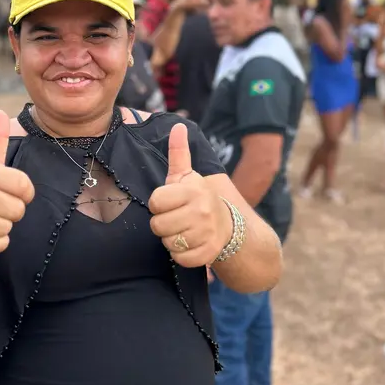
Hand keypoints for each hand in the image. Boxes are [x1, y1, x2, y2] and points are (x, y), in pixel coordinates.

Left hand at [149, 123, 230, 267]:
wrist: (229, 225)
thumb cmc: (197, 198)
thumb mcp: (187, 176)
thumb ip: (179, 152)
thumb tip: (178, 126)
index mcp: (192, 190)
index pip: (155, 202)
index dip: (159, 204)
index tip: (170, 203)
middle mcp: (201, 211)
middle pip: (157, 225)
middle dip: (163, 224)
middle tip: (176, 219)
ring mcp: (206, 233)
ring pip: (168, 242)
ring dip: (171, 239)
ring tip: (182, 230)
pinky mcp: (208, 253)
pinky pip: (180, 258)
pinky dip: (181, 255)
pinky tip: (189, 244)